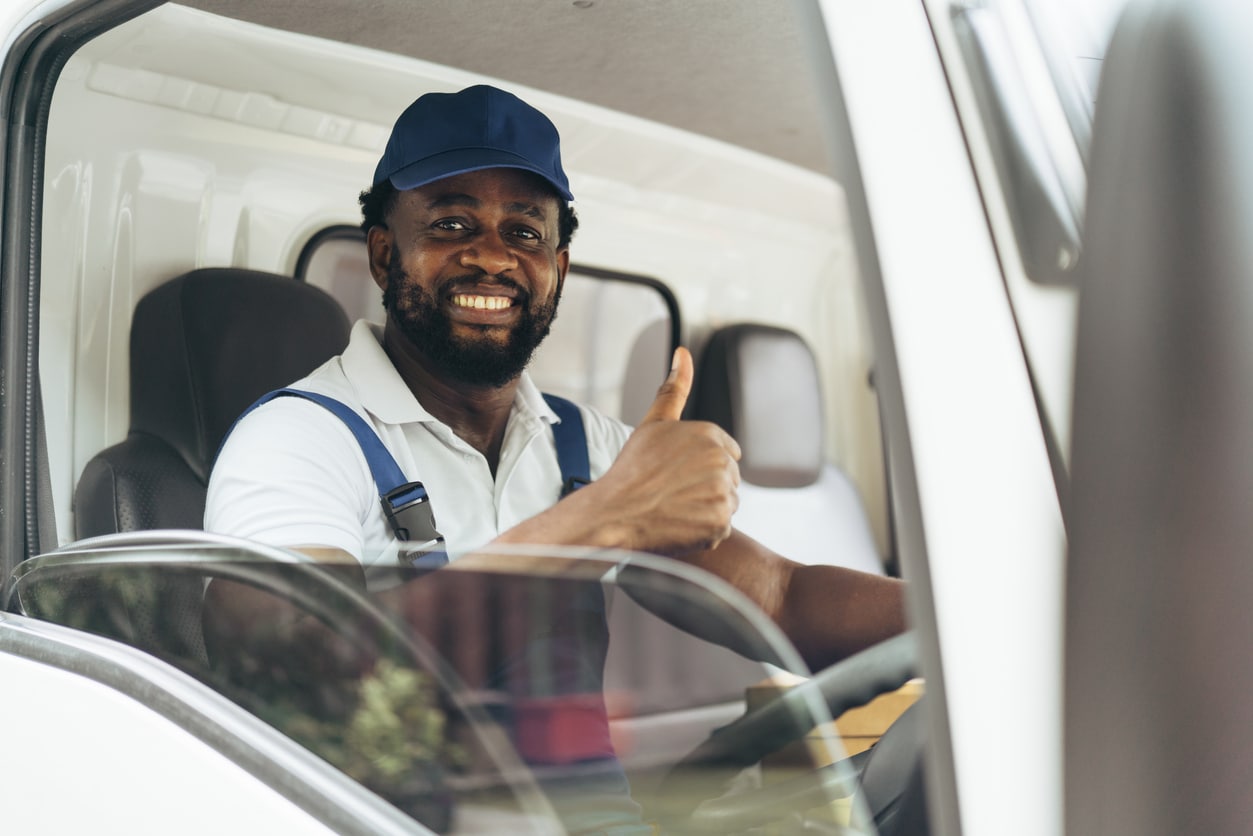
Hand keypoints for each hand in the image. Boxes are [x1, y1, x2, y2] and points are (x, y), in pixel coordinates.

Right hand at [585, 347, 741, 554]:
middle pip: (728, 479)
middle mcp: (720, 460)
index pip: (726, 453)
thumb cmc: (631, 470)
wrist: (614, 514)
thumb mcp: (653, 423)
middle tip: (672, 493)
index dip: (700, 467)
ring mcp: (722, 492)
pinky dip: (703, 531)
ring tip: (674, 508)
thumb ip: (674, 389)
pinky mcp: (720, 522)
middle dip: (706, 487)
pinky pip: (720, 528)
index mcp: (709, 434)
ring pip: (726, 503)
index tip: (676, 474)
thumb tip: (683, 353)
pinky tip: (679, 525)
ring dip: (706, 509)